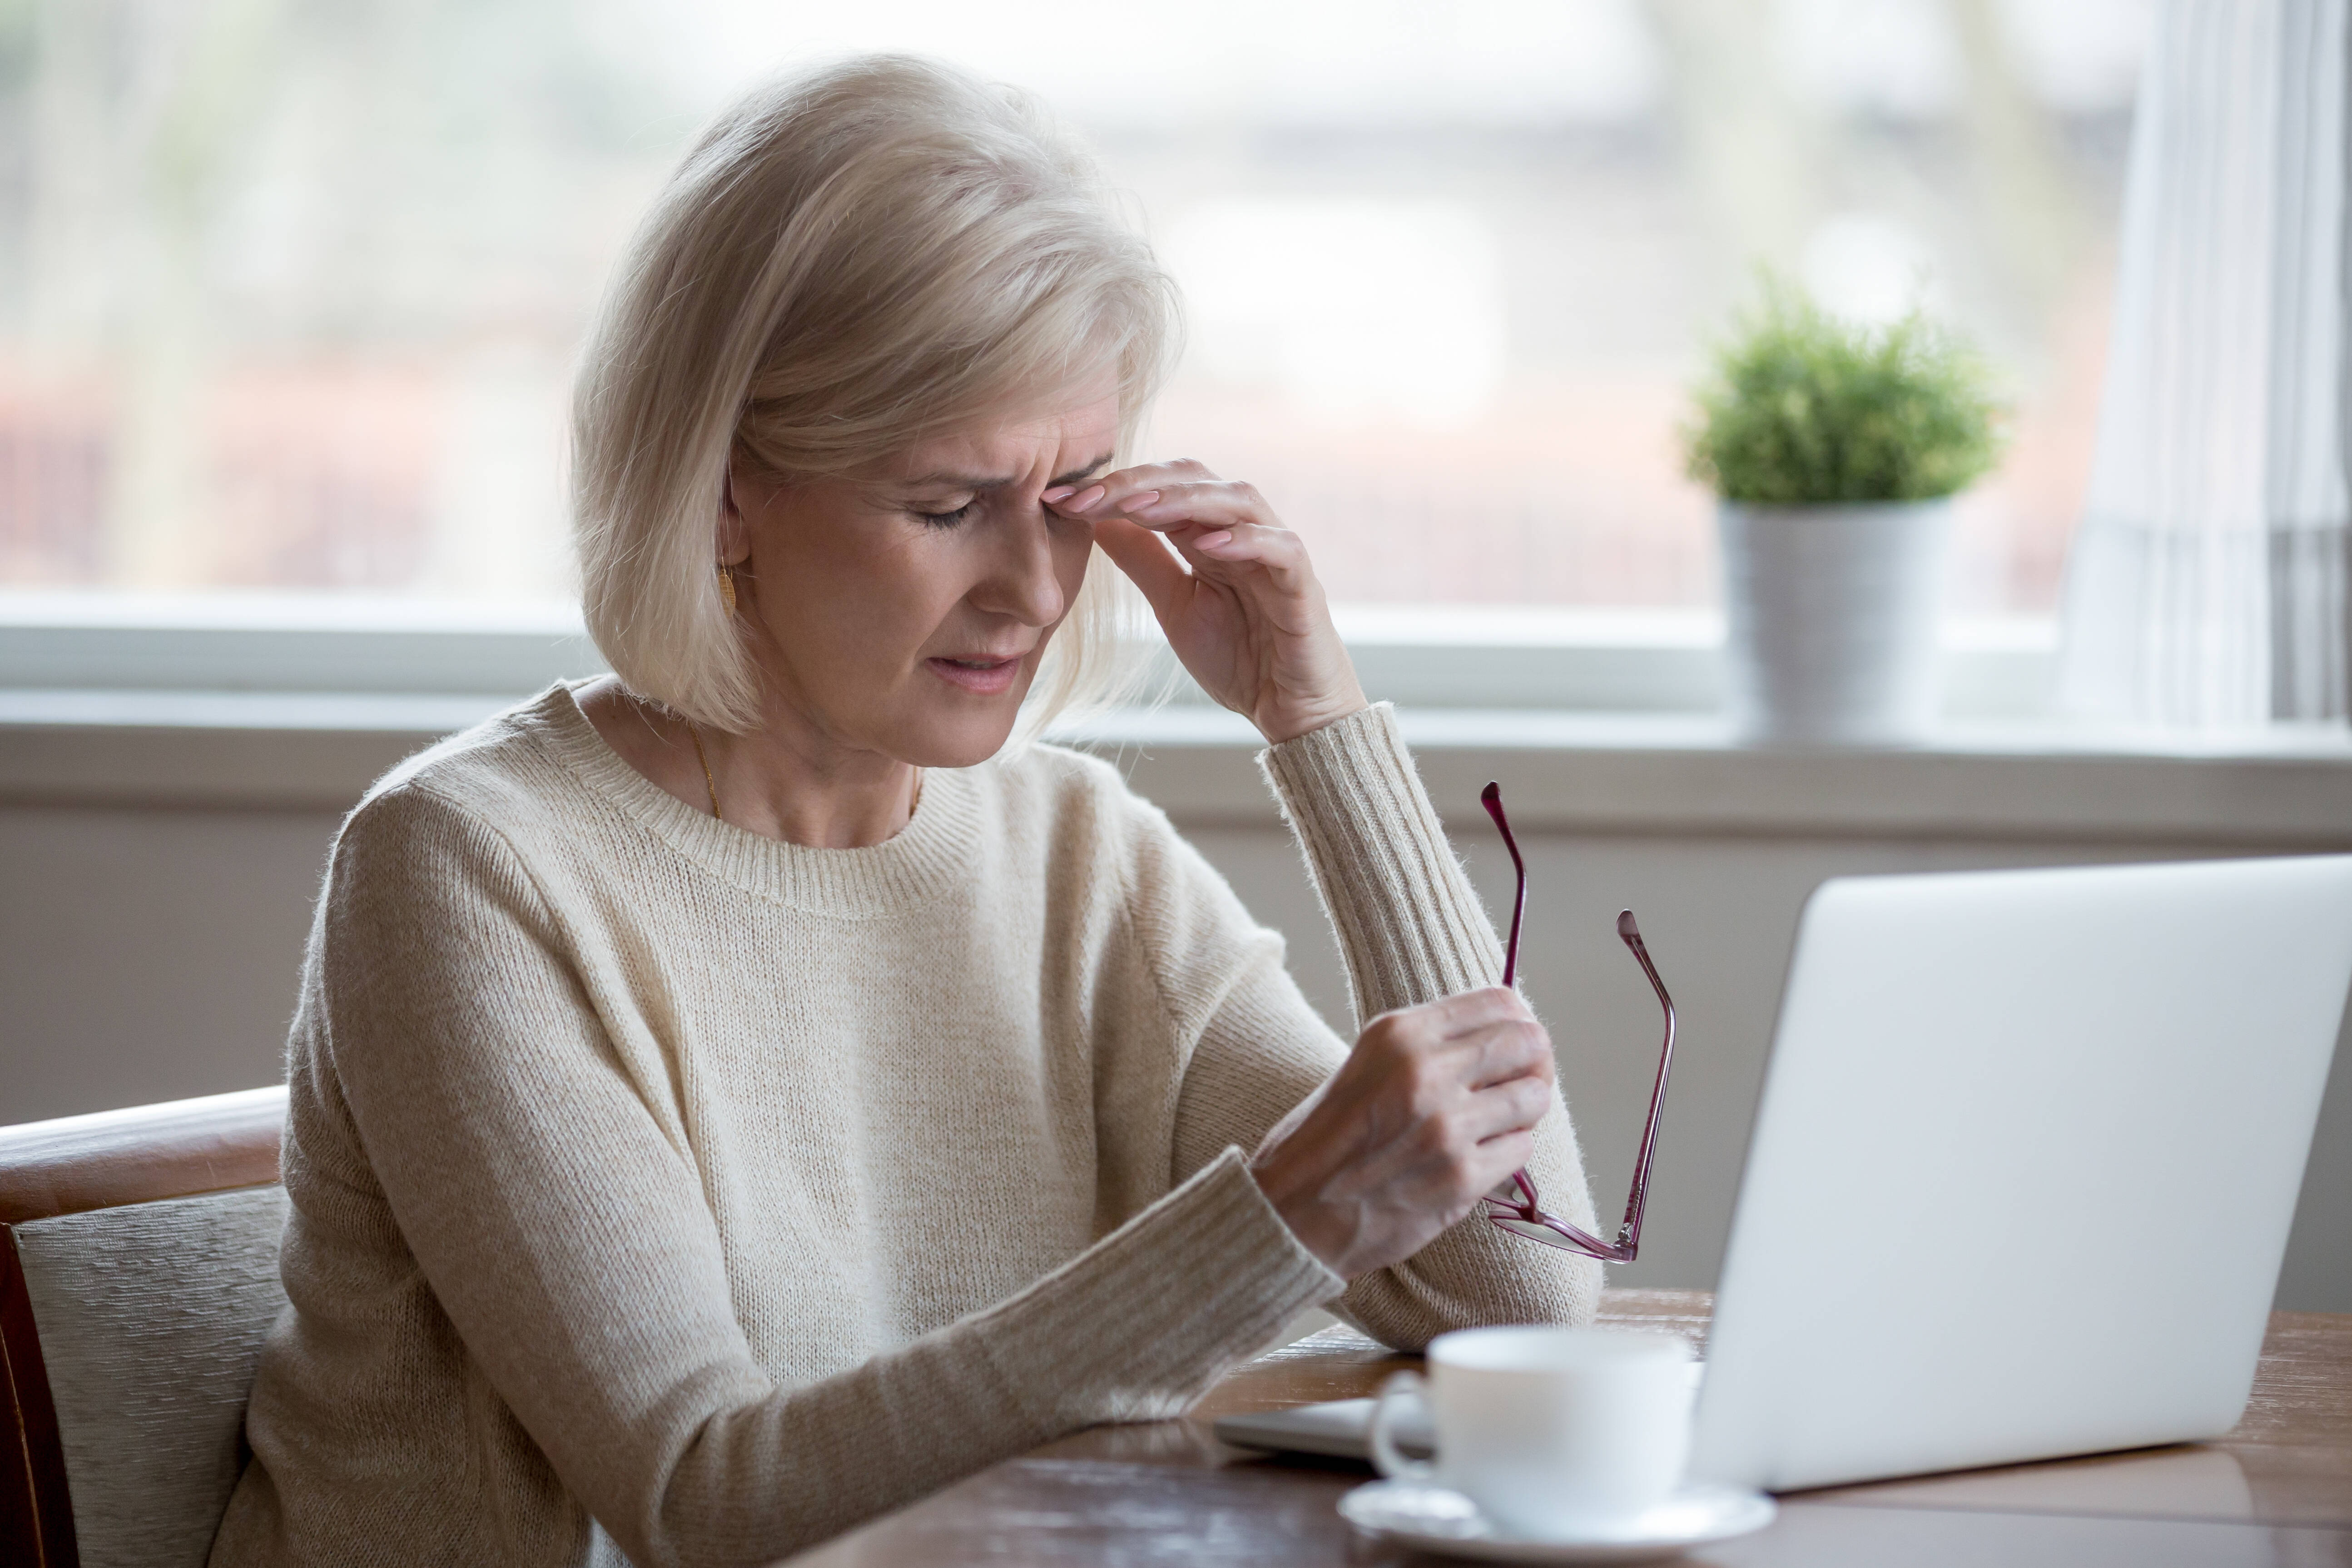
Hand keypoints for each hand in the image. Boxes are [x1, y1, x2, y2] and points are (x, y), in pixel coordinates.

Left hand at [1046, 460, 1367, 744]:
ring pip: (1237, 500)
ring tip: (1139, 507)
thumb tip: (1096, 519)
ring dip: (1185, 499)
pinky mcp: (1304, 586)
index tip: (1058, 499)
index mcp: (1209, 535)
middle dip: (1138, 483)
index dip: (1113, 487)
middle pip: (1196, 479)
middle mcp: (1243, 532)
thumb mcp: (1174, 605)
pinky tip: (1208, 544)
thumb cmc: (1240, 658)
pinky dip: (1248, 540)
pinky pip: (1281, 548)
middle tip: (1087, 496)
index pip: (1162, 488)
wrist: (1288, 713)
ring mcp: (1276, 554)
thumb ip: (1144, 561)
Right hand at [1248, 988, 1555, 1279]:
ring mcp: (1446, 1127)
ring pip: (1534, 1098)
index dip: (1518, 1021)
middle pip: (1528, 1044)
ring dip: (1524, 1110)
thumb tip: (1503, 1035)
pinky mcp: (1460, 1178)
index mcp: (1399, 1034)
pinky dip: (1508, 1152)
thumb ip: (1431, 1045)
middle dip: (1534, 1062)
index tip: (1515, 1042)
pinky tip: (1477, 1157)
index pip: (1499, 1001)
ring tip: (1496, 1122)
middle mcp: (1425, 1071)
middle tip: (1520, 1080)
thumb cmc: (1329, 1138)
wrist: (1293, 1212)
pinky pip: (1521, 1150)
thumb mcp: (1369, 1063)